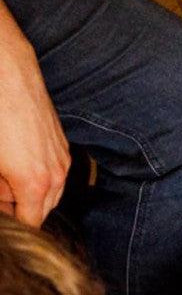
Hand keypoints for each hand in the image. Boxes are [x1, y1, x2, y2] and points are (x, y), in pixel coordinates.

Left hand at [0, 25, 70, 225]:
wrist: (7, 71)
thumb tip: (2, 202)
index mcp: (35, 185)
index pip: (29, 223)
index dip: (13, 223)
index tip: (4, 219)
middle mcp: (56, 177)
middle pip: (41, 211)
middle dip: (20, 208)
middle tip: (0, 195)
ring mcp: (62, 160)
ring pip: (49, 193)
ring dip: (29, 192)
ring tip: (5, 177)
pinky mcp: (62, 146)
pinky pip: (53, 173)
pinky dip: (38, 175)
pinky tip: (17, 160)